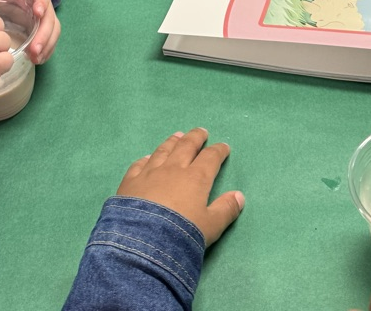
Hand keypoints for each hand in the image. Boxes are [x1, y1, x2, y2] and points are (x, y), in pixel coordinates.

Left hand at [0, 0, 60, 63]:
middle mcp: (42, 4)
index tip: (37, 12)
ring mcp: (45, 18)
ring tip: (35, 58)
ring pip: (54, 30)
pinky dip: (47, 51)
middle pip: (50, 16)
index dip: (42, 1)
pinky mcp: (44, 30)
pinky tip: (37, 59)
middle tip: (34, 49)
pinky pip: (51, 40)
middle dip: (44, 33)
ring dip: (47, 45)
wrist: (5, 0)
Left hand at [117, 128, 243, 246]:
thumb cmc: (182, 233)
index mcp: (195, 178)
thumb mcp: (211, 226)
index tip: (224, 146)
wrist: (144, 239)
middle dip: (195, 137)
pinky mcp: (131, 180)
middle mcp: (173, 169)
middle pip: (186, 147)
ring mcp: (150, 172)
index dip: (218, 151)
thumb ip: (226, 210)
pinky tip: (147, 157)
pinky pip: (140, 164)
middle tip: (201, 131)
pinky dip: (146, 159)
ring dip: (172, 142)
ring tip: (177, 135)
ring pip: (163, 151)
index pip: (210, 158)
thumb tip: (239, 195)